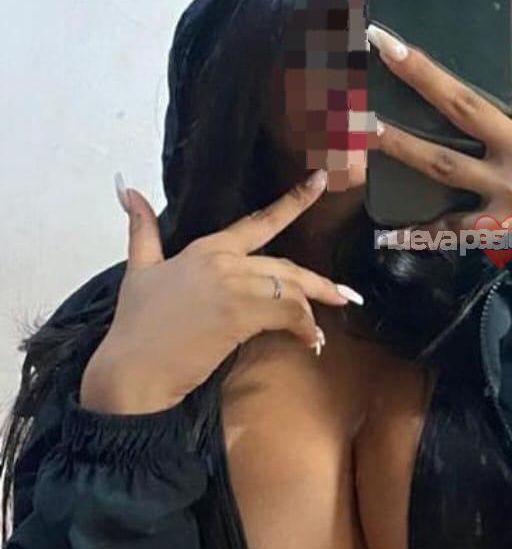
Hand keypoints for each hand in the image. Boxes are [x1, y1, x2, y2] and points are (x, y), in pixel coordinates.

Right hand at [80, 170, 358, 414]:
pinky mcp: (241, 315)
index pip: (260, 220)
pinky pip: (288, 315)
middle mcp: (226, 261)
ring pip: (292, 290)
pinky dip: (304, 329)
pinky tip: (308, 343)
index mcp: (207, 247)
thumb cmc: (135, 325)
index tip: (321, 180)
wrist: (132, 368)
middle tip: (345, 295)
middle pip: (287, 266)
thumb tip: (129, 190)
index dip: (295, 201)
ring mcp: (235, 287)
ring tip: (319, 333)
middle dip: (320, 283)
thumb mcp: (138, 269)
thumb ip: (141, 228)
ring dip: (311, 312)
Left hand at [366, 0, 511, 229]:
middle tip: (383, 42)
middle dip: (421, 72)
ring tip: (365, 125)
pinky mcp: (492, 229)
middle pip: (464, 104)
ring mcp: (506, 191)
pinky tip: (384, 234)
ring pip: (442, 162)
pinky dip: (417, 233)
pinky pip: (445, 229)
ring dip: (401, 143)